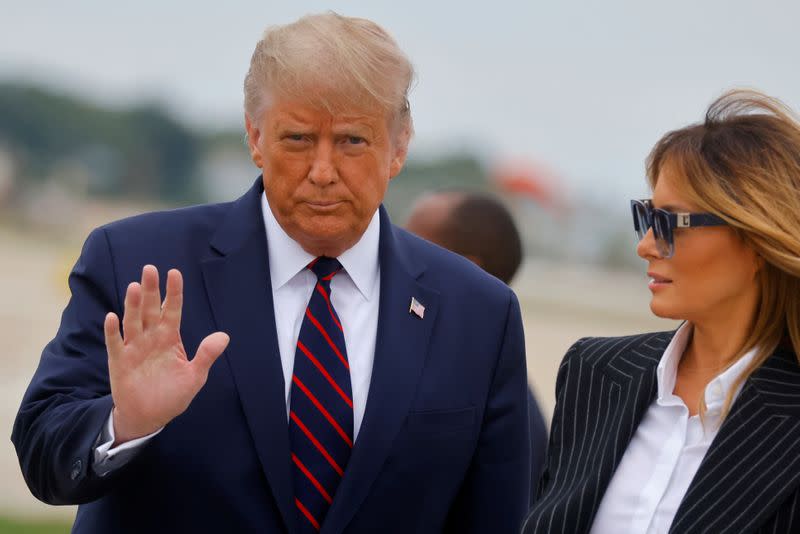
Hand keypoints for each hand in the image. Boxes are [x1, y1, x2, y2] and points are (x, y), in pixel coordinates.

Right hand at [104, 265, 229, 444]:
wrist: (149, 417)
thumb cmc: (172, 395)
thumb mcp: (195, 376)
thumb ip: (207, 355)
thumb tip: (224, 336)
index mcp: (170, 338)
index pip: (172, 310)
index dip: (173, 292)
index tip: (174, 272)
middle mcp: (151, 338)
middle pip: (150, 309)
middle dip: (150, 290)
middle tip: (150, 269)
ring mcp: (134, 348)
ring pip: (133, 321)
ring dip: (132, 305)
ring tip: (135, 287)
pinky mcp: (119, 362)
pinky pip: (115, 343)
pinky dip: (112, 331)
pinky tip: (112, 317)